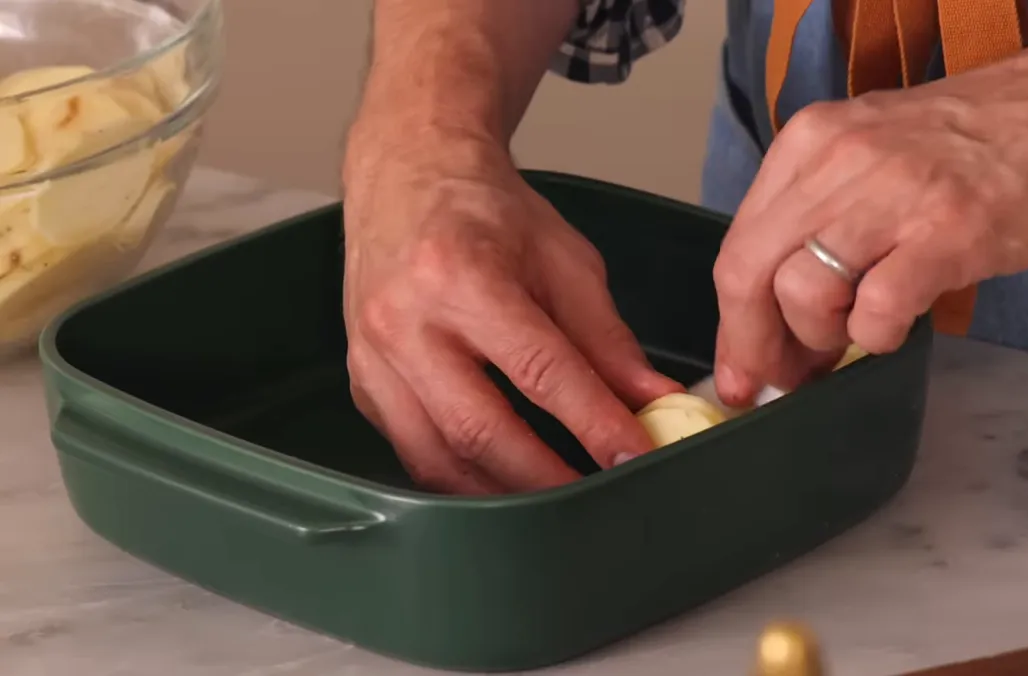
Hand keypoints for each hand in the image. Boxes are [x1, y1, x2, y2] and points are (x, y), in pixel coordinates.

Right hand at [342, 132, 680, 493]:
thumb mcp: (563, 260)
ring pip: (438, 457)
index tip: (635, 458)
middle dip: (547, 478)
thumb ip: (607, 338)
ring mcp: (373, 357)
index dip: (594, 423)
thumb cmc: (485, 211)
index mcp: (463, 277)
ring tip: (555, 503)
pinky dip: (462, 478)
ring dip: (503, 493)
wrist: (408, 174)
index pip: (540, 370)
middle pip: (480, 428)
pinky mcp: (361, 384)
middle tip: (598, 499)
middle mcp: (406, 321)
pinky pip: (412, 451)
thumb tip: (653, 400)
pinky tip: (503, 483)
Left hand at [711, 50, 1027, 406]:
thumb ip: (823, 220)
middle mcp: (839, 161)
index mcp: (812, 143)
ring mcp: (892, 194)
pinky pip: (876, 310)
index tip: (739, 370)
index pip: (738, 246)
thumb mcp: (876, 156)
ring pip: (802, 293)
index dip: (733, 323)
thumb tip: (782, 314)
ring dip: (823, 338)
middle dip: (756, 346)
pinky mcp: (948, 230)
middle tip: (784, 380)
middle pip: (750, 274)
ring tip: (860, 332)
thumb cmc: (984, 142)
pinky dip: (877, 336)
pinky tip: (899, 324)